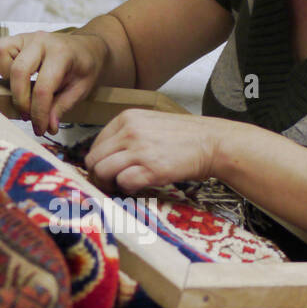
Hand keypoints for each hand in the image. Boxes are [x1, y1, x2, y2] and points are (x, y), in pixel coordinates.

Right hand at [0, 29, 108, 135]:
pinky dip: (1, 67)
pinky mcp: (16, 39)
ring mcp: (27, 37)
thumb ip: (62, 107)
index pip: (43, 88)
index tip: (40, 128)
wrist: (86, 48)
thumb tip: (47, 127)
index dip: (39, 113)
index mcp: (61, 53)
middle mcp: (41, 41)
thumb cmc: (84, 67)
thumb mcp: (81, 90)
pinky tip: (16, 79)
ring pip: (1, 54)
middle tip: (29, 116)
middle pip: (18, 72)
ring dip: (7, 80)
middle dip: (21, 101)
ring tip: (23, 93)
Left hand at [83, 109, 220, 192]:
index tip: (108, 170)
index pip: (96, 143)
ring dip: (110, 184)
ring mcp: (140, 150)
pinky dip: (127, 189)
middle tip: (110, 183)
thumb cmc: (184, 136)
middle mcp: (129, 132)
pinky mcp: (151, 169)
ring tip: (122, 186)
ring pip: (103, 172)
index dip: (99, 161)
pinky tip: (138, 186)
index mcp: (127, 118)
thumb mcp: (150, 123)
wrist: (212, 142)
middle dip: (98, 175)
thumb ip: (127, 134)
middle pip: (94, 159)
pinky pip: (124, 183)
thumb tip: (107, 157)